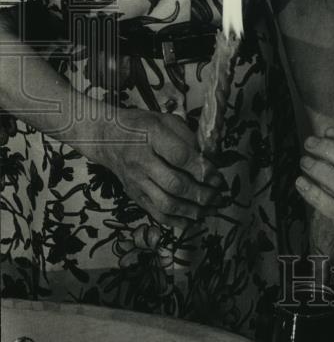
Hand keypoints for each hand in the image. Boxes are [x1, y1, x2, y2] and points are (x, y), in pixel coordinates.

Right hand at [92, 109, 224, 226]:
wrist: (105, 138)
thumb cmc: (140, 126)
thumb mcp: (166, 120)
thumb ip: (188, 138)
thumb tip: (211, 159)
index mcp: (151, 136)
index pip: (180, 157)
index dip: (203, 169)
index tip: (218, 176)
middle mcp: (142, 162)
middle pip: (175, 185)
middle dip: (202, 194)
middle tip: (219, 196)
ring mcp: (136, 182)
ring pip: (167, 204)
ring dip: (193, 211)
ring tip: (212, 209)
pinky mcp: (134, 195)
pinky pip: (157, 214)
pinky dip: (178, 221)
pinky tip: (194, 220)